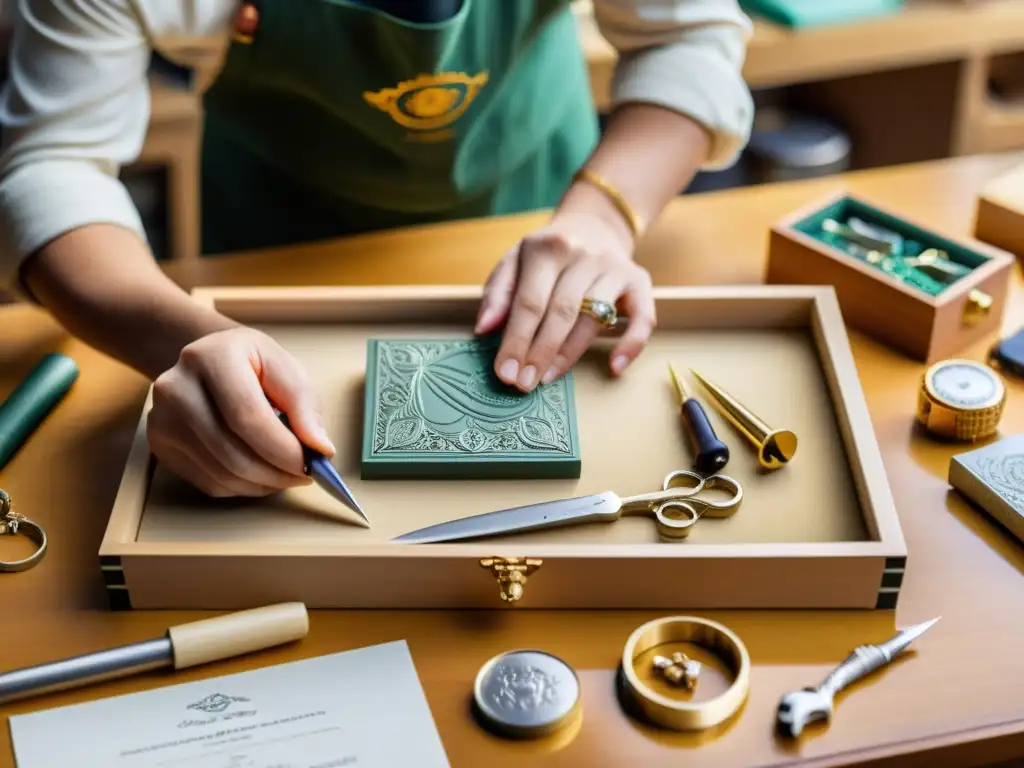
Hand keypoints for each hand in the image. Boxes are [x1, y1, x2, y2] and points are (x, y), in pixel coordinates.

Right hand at [147, 327, 334, 497]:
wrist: (206, 360)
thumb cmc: (250, 364)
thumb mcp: (283, 367)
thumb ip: (304, 404)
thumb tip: (319, 448)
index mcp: (211, 358)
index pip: (247, 417)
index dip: (283, 448)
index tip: (312, 462)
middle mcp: (176, 388)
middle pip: (232, 452)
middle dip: (277, 472)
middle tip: (305, 474)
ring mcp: (161, 419)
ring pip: (222, 474)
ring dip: (264, 484)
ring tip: (286, 473)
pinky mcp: (159, 445)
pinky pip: (209, 483)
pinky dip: (243, 487)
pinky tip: (260, 473)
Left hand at [474, 208, 655, 390]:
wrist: (593, 224)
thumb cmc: (547, 253)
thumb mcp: (515, 261)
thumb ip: (498, 294)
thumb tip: (484, 329)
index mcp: (547, 249)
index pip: (529, 302)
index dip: (516, 341)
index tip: (505, 373)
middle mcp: (583, 254)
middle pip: (560, 312)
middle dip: (540, 353)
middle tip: (524, 384)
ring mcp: (614, 267)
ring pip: (592, 319)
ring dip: (569, 354)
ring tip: (547, 378)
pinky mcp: (638, 280)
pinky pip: (642, 317)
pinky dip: (632, 344)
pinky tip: (616, 367)